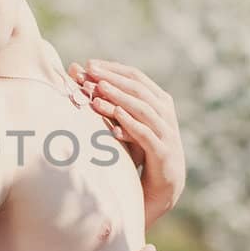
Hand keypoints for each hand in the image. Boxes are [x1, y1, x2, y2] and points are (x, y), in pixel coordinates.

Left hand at [69, 59, 184, 223]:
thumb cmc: (141, 151)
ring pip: (142, 108)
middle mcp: (165, 112)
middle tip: (90, 71)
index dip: (113, 69)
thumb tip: (83, 80)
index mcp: (159, 101)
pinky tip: (116, 117)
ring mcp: (166, 132)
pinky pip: (146, 134)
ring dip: (119, 97)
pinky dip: (131, 124)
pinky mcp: (163, 152)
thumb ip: (113, 103)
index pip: (136, 76)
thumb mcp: (128, 124)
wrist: (163, 186)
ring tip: (99, 89)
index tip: (89, 64)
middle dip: (113, 78)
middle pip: (138, 88)